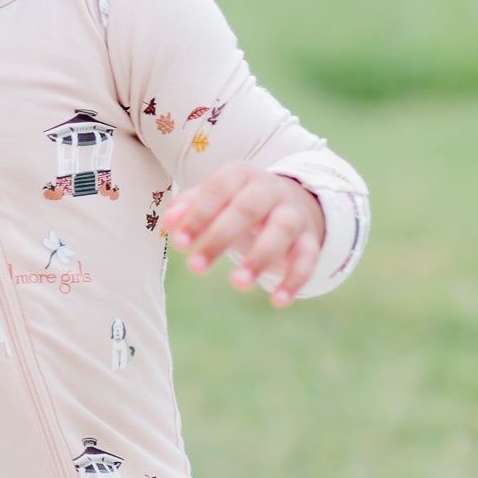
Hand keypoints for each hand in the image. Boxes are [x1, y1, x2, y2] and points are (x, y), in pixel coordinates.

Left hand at [160, 164, 324, 307]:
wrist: (292, 199)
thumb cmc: (238, 202)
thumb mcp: (214, 198)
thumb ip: (189, 206)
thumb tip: (167, 223)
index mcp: (239, 176)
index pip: (217, 190)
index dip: (198, 216)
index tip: (178, 244)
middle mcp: (269, 190)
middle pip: (247, 208)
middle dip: (220, 237)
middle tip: (195, 267)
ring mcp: (292, 213)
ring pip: (280, 230)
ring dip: (260, 257)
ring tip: (238, 284)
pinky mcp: (310, 238)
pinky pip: (308, 257)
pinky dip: (295, 279)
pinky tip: (278, 301)